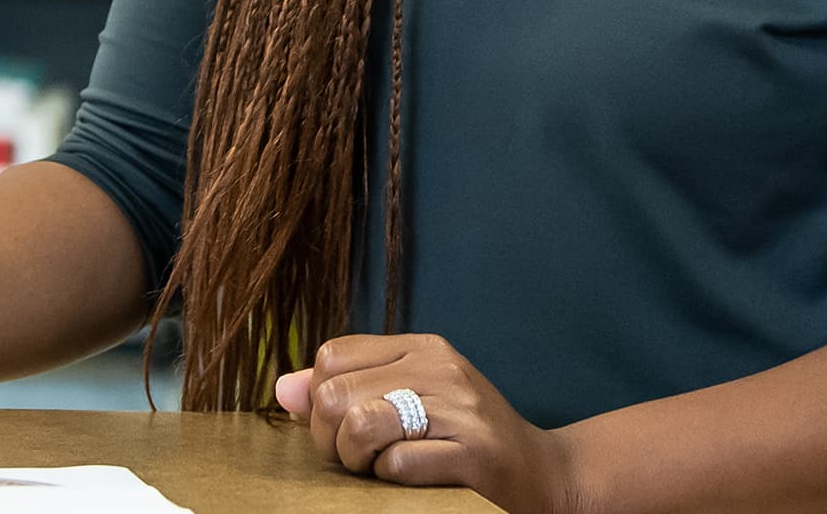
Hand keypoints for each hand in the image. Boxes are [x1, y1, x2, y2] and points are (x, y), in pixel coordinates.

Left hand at [278, 333, 581, 513]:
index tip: (344, 425)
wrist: (543, 474)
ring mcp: (459, 408)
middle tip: (359, 457)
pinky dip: (393, 480)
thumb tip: (283, 388)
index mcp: (424, 348)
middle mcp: (441, 368)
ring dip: (358, 460)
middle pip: (335, 394)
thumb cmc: (466, 439)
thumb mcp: (410, 399)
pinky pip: (396, 464)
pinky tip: (415, 477)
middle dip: (331, 438)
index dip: (321, 399)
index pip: (332, 355)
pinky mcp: (472, 451)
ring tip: (380, 466)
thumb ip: (351, 389)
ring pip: (360, 424)